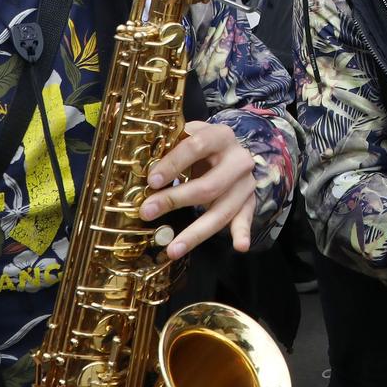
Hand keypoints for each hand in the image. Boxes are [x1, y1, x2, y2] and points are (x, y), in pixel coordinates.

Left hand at [140, 121, 258, 257]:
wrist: (232, 151)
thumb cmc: (202, 146)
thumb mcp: (188, 137)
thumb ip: (169, 148)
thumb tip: (137, 169)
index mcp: (221, 136)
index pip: (196, 146)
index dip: (173, 163)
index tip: (151, 181)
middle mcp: (238, 160)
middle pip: (208, 185)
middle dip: (175, 200)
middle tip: (147, 213)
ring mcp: (246, 183)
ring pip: (222, 210)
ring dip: (196, 233)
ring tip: (173, 250)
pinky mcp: (249, 201)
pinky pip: (246, 218)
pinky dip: (242, 232)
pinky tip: (239, 246)